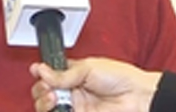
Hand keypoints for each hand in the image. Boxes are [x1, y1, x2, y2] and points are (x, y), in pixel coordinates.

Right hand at [29, 57, 160, 111]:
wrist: (138, 97)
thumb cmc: (121, 78)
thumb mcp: (89, 68)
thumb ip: (64, 73)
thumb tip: (41, 70)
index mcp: (73, 75)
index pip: (49, 76)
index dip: (41, 75)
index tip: (37, 72)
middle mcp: (72, 92)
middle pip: (44, 94)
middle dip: (40, 90)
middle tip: (49, 88)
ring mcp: (76, 108)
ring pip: (48, 108)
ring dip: (44, 103)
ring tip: (53, 98)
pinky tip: (57, 108)